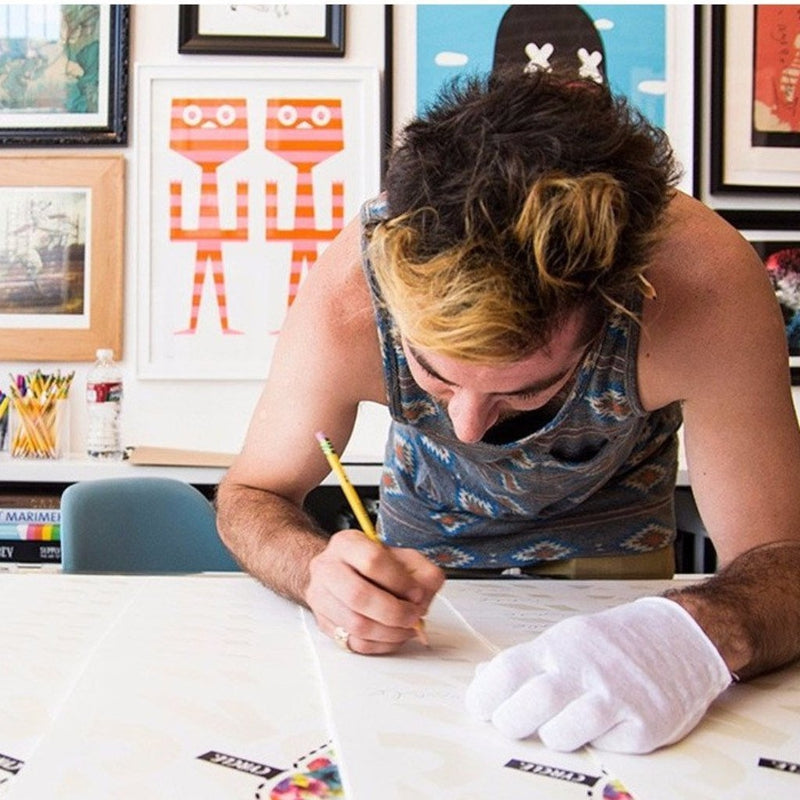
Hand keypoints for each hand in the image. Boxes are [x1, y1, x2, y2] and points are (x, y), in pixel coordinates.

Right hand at [306, 529, 443, 654]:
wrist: (344, 572)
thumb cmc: (375, 565)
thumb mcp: (403, 557)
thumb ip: (421, 571)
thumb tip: (423, 594)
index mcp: (347, 544)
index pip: (372, 561)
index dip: (399, 581)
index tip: (417, 592)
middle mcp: (327, 568)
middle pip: (359, 596)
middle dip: (395, 612)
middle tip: (414, 616)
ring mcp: (320, 597)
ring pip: (356, 625)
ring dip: (390, 632)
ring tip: (407, 627)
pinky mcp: (322, 622)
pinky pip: (354, 643)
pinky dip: (380, 644)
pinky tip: (393, 636)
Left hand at [465, 597, 731, 752]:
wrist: (680, 638)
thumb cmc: (613, 644)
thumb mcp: (566, 640)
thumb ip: (526, 663)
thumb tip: (482, 679)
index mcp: (559, 646)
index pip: (507, 670)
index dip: (484, 694)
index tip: (479, 708)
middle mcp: (585, 669)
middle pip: (530, 703)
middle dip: (509, 722)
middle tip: (511, 723)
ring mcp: (616, 698)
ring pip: (561, 734)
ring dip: (551, 736)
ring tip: (558, 726)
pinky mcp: (644, 726)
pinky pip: (604, 747)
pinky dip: (595, 742)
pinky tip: (603, 725)